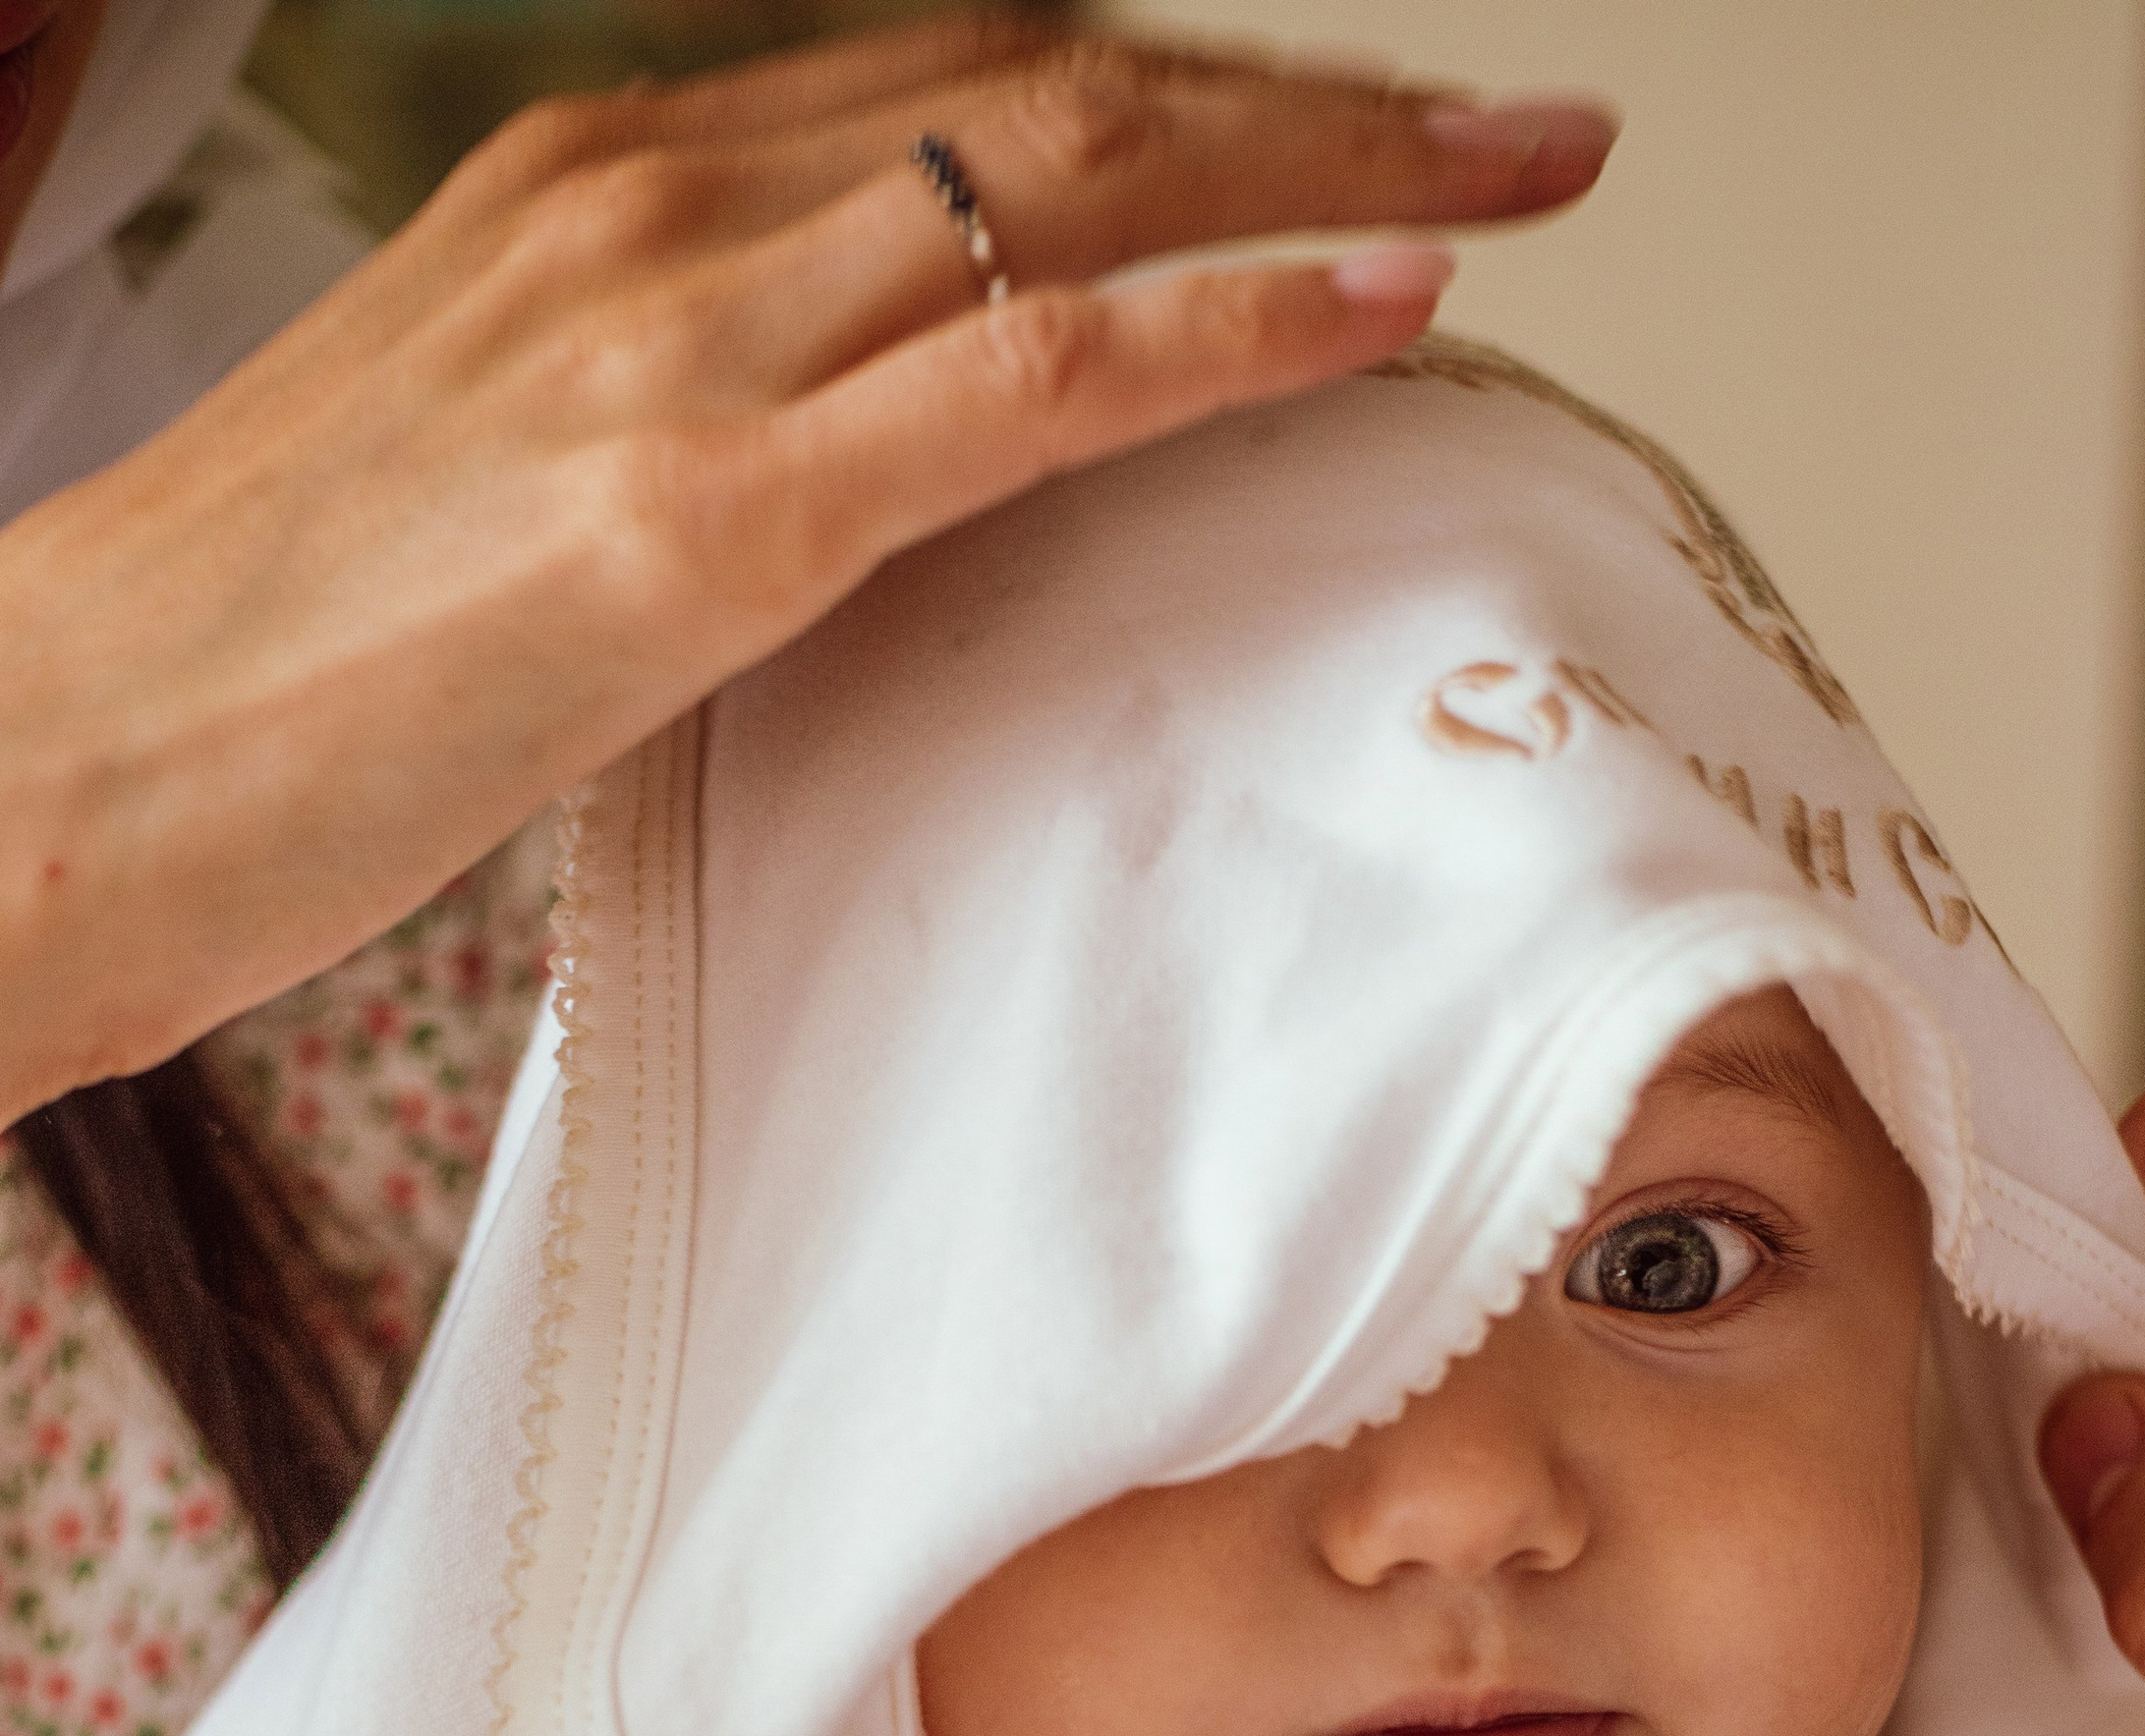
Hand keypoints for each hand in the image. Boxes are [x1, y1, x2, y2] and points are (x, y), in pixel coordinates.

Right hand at [0, 21, 1612, 1121]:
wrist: (51, 771)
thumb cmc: (254, 678)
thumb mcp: (494, 505)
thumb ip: (681, 455)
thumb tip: (852, 512)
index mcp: (596, 196)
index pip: (960, 91)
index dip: (1190, 100)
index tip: (1358, 133)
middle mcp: (646, 209)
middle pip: (1058, 89)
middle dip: (1320, 97)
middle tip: (1531, 128)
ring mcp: (671, 343)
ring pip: (1072, 183)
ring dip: (1330, 169)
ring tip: (1521, 186)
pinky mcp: (692, 514)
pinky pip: (1023, 378)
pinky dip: (1225, 325)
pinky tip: (1387, 303)